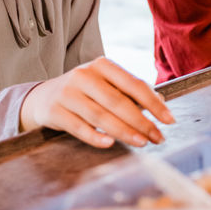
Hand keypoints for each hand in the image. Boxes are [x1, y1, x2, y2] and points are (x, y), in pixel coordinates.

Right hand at [20, 57, 173, 147]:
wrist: (40, 98)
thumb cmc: (83, 93)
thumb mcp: (104, 85)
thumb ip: (129, 93)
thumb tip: (161, 103)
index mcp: (102, 65)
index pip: (134, 84)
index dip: (154, 104)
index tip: (170, 120)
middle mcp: (84, 75)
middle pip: (119, 102)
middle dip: (142, 122)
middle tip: (158, 138)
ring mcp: (67, 92)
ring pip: (101, 115)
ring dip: (124, 131)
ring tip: (142, 142)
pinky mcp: (54, 110)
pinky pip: (78, 126)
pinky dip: (95, 136)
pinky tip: (109, 144)